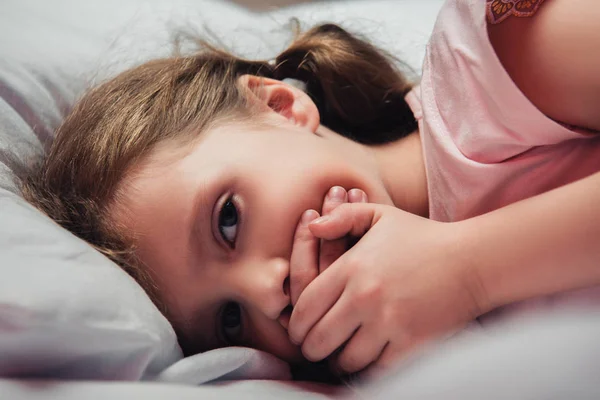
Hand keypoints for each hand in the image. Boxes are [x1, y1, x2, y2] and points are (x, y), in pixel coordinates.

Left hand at [288, 203, 484, 374]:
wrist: (471, 261)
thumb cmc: (421, 237)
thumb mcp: (380, 216)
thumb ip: (342, 217)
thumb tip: (312, 225)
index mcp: (352, 268)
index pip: (305, 306)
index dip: (296, 325)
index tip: (298, 331)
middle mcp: (365, 297)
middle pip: (319, 339)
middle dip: (311, 348)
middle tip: (315, 348)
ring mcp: (389, 323)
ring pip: (345, 360)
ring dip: (339, 361)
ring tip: (340, 355)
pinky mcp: (411, 344)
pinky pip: (376, 371)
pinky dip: (368, 370)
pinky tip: (368, 360)